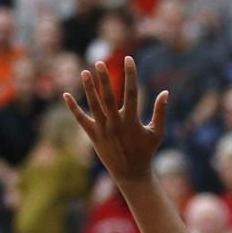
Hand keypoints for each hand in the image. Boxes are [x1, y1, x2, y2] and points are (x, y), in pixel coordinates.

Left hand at [64, 57, 167, 183]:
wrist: (131, 173)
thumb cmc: (146, 151)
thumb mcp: (157, 132)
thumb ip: (160, 112)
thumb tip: (165, 92)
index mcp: (132, 121)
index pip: (132, 93)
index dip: (131, 75)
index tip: (129, 59)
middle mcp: (116, 124)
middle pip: (109, 97)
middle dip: (104, 79)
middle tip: (99, 62)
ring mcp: (103, 129)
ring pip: (93, 105)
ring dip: (89, 88)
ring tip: (85, 72)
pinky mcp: (93, 135)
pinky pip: (81, 119)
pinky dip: (73, 108)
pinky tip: (66, 95)